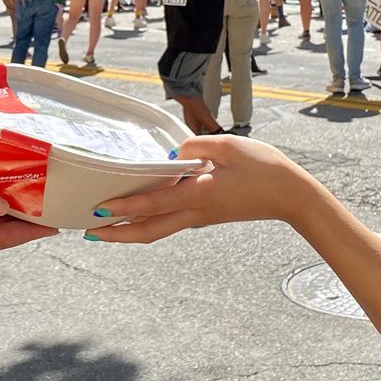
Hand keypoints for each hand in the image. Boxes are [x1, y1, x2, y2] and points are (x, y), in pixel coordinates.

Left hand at [85, 137, 313, 243]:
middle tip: (90, 232)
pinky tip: (138, 212)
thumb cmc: (263, 167)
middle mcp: (195, 212)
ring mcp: (200, 217)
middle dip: (117, 234)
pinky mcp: (205, 215)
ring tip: (105, 226)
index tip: (101, 210)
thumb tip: (174, 153)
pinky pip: (169, 222)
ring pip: (157, 230)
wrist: (291, 195)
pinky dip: (148, 221)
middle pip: (149, 230)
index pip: (154, 203)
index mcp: (199, 194)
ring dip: (129, 230)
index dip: (126, 206)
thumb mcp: (228, 146)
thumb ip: (196, 146)